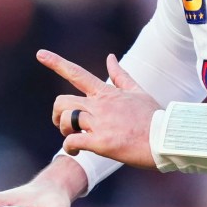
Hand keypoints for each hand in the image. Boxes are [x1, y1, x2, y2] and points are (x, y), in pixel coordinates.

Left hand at [46, 49, 160, 168]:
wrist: (167, 140)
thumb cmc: (155, 119)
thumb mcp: (138, 92)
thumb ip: (121, 76)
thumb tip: (109, 57)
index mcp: (107, 93)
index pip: (77, 73)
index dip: (56, 62)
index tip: (40, 54)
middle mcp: (100, 105)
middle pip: (62, 101)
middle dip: (57, 114)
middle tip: (64, 126)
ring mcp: (100, 123)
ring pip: (65, 119)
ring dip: (63, 130)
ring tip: (73, 139)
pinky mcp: (101, 142)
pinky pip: (73, 141)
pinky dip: (69, 148)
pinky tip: (75, 152)